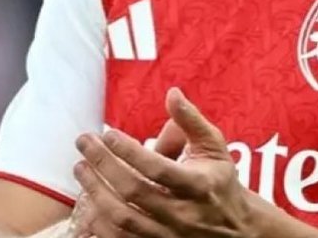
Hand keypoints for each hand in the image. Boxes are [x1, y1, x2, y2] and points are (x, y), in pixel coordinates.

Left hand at [71, 87, 259, 236]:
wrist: (235, 230)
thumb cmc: (219, 181)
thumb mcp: (213, 147)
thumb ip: (191, 120)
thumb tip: (172, 93)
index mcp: (199, 185)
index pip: (158, 168)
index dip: (129, 152)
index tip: (108, 134)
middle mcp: (183, 214)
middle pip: (134, 192)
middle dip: (103, 165)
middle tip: (84, 144)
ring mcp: (169, 235)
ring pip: (123, 219)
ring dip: (96, 193)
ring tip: (81, 170)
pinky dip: (99, 225)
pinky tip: (86, 205)